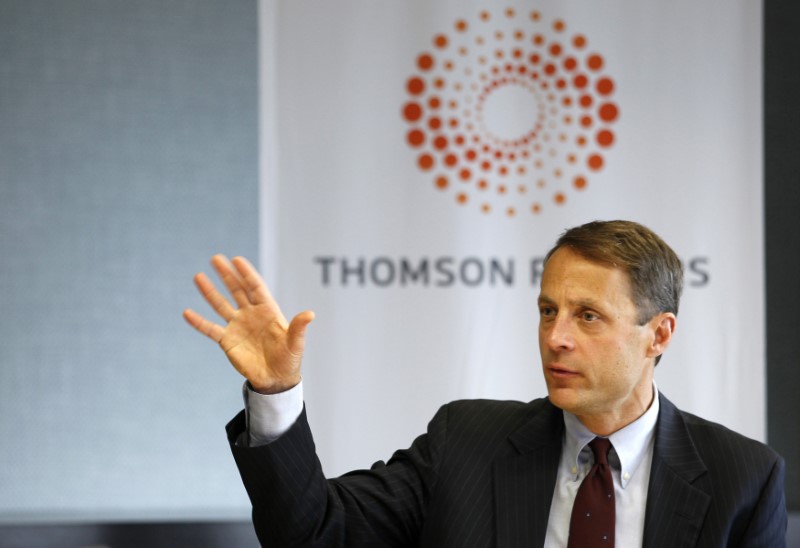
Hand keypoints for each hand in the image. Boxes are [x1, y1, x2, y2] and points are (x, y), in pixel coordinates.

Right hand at [183, 255, 313, 393]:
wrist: (276, 380)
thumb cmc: (289, 359)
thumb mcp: (295, 343)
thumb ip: (298, 328)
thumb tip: (310, 314)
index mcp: (268, 311)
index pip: (255, 287)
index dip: (246, 273)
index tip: (236, 259)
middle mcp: (251, 314)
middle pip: (237, 290)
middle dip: (227, 275)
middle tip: (215, 258)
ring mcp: (238, 326)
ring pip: (221, 305)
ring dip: (210, 292)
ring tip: (198, 276)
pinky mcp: (227, 341)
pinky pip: (210, 329)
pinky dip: (198, 322)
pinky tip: (186, 312)